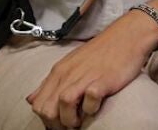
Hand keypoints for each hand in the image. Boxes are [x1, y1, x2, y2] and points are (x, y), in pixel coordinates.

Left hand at [27, 12, 157, 128]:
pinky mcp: (102, 80)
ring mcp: (85, 76)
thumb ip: (50, 82)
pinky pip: (89, 100)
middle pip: (47, 108)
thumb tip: (31, 99)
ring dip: (70, 120)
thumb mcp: (69, 64)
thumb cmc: (100, 52)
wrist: (126, 36)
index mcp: (58, 72)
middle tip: (69, 125)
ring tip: (80, 121)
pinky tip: (95, 107)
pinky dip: (91, 109)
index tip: (57, 123)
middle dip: (55, 124)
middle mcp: (68, 74)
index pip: (38, 104)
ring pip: (63, 104)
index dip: (45, 119)